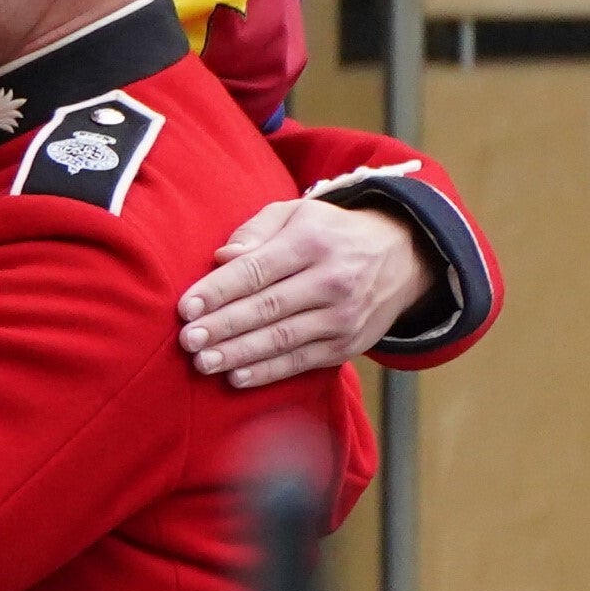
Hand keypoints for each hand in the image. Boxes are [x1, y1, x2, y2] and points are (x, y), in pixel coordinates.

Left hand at [181, 195, 424, 389]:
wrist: (403, 257)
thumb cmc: (330, 233)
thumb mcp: (297, 213)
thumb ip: (256, 230)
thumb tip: (222, 257)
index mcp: (312, 242)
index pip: (256, 269)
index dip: (218, 291)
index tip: (185, 308)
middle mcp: (331, 280)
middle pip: (266, 308)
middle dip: (222, 326)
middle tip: (187, 340)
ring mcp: (343, 316)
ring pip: (282, 339)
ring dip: (239, 354)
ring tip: (203, 362)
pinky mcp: (348, 345)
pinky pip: (301, 361)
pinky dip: (268, 372)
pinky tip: (237, 377)